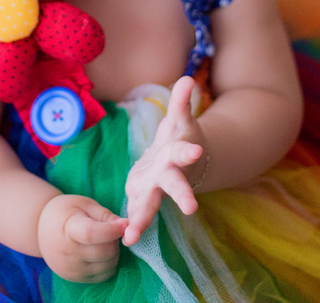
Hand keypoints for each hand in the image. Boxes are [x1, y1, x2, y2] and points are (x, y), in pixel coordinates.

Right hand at [37, 194, 126, 283]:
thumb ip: (105, 215)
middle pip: (104, 251)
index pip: (92, 234)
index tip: (125, 224)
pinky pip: (104, 275)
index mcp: (68, 229)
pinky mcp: (76, 278)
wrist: (41, 230)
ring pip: (108, 265)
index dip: (112, 230)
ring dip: (114, 252)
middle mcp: (68, 253)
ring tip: (105, 240)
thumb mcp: (83, 205)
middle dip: (115, 240)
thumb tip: (126, 226)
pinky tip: (101, 252)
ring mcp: (71, 269)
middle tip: (111, 230)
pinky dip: (109, 263)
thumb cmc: (65, 212)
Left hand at [122, 75, 205, 245]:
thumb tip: (186, 79)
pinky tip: (124, 239)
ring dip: (143, 219)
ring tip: (133, 235)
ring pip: (152, 204)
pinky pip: (137, 212)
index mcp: (177, 154)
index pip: (184, 151)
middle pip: (175, 185)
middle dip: (182, 195)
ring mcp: (156, 188)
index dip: (189, 151)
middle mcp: (169, 174)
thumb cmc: (178, 139)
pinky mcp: (142, 196)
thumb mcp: (179, 120)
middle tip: (192, 209)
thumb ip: (181, 102)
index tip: (196, 151)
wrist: (177, 165)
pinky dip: (132, 224)